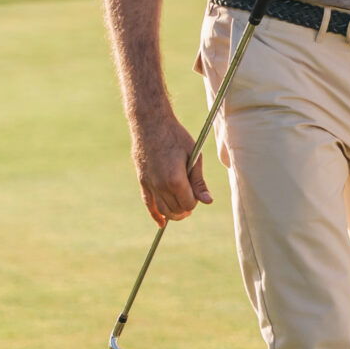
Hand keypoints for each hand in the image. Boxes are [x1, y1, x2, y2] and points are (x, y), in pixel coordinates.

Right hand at [132, 108, 212, 223]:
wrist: (150, 124)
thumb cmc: (176, 137)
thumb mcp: (194, 156)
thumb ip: (199, 182)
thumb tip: (207, 201)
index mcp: (175, 180)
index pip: (188, 204)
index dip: (196, 201)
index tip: (199, 193)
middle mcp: (160, 186)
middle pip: (175, 209)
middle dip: (186, 208)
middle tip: (192, 201)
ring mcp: (149, 184)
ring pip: (162, 209)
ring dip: (173, 213)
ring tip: (182, 211)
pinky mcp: (142, 181)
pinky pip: (147, 203)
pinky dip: (155, 214)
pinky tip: (162, 223)